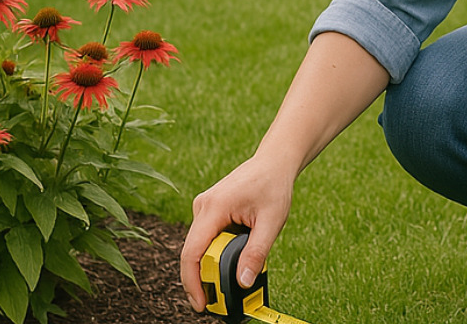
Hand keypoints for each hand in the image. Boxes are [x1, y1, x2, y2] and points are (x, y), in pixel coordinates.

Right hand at [179, 156, 294, 311]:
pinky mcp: (208, 210)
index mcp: (214, 207)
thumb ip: (257, 253)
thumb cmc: (274, 187)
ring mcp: (203, 207)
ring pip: (198, 246)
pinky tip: (231, 259)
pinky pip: (205, 238)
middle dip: (203, 278)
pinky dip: (215, 252)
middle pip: (193, 252)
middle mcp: (202, 206)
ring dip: (211, 265)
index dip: (192, 282)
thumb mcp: (272, 222)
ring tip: (230, 279)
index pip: (192, 253)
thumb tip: (243, 282)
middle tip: (220, 299)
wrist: (274, 163)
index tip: (201, 304)